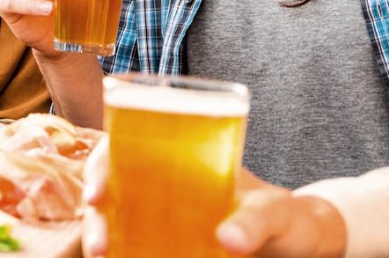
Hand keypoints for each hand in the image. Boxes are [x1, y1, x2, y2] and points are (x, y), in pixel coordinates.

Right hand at [83, 140, 346, 257]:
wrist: (300, 246)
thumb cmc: (287, 217)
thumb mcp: (275, 213)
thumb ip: (255, 221)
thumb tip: (226, 239)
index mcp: (176, 159)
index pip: (122, 148)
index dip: (100, 167)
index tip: (96, 194)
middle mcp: (159, 186)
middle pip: (108, 188)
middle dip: (95, 216)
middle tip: (99, 245)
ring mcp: (160, 219)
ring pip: (113, 221)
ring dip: (101, 237)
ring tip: (103, 257)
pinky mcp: (166, 246)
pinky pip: (131, 246)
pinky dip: (120, 252)